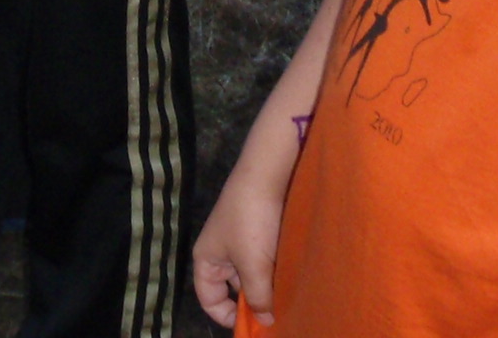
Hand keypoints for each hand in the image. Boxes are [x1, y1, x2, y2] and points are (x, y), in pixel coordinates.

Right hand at [191, 163, 284, 329]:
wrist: (267, 174)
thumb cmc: (251, 221)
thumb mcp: (253, 265)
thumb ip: (258, 296)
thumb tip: (265, 321)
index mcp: (207, 259)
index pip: (208, 299)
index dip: (226, 316)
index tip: (253, 323)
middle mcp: (221, 252)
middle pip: (232, 289)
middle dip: (253, 301)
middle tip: (275, 311)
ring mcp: (240, 240)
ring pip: (252, 274)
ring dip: (267, 285)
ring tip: (286, 294)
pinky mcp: (259, 231)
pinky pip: (264, 260)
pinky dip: (275, 270)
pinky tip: (290, 274)